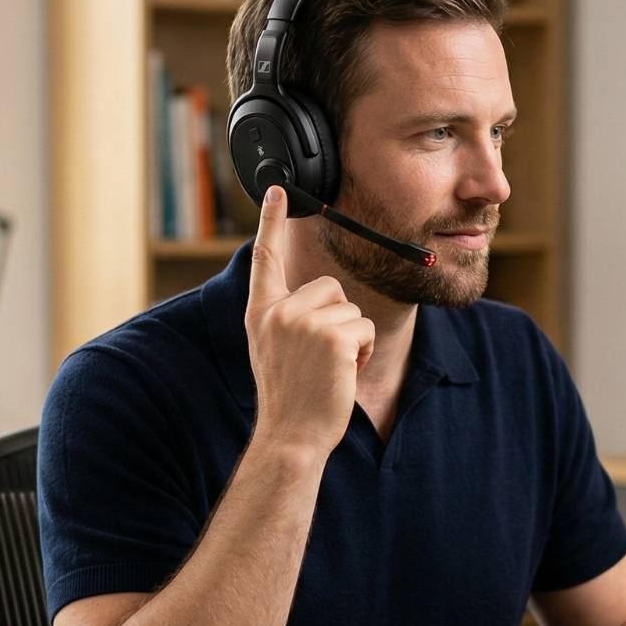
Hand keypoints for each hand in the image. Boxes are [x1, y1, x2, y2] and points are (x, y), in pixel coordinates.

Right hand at [245, 186, 375, 455]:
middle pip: (328, 286)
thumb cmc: (290, 398)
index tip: (277, 190)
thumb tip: (322, 296)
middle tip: (320, 358)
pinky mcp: (332, 337)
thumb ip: (287, 318)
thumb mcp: (274, 349)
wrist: (291, 436)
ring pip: (351, 309)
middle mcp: (278, 312)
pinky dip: (362, 352)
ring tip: (328, 369)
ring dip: (351, 339)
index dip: (271, 221)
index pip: (266, 258)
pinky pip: (364, 329)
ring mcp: (304, 323)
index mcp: (261, 313)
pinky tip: (341, 374)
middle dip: (337, 318)